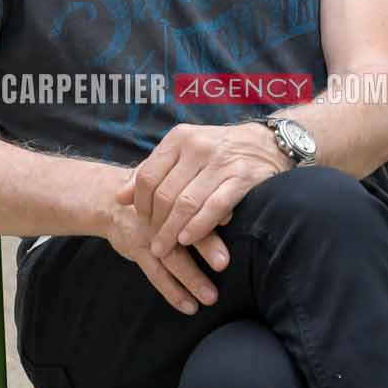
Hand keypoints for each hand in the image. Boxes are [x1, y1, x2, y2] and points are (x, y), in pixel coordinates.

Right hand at [102, 191, 224, 314]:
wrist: (110, 200)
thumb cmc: (155, 195)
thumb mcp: (169, 186)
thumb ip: (197, 197)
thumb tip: (229, 214)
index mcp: (173, 196)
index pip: (192, 201)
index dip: (209, 210)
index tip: (228, 219)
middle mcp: (161, 215)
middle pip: (183, 228)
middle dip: (205, 247)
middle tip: (223, 263)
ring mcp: (147, 233)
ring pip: (170, 257)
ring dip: (190, 278)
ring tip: (210, 297)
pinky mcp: (137, 250)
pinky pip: (156, 274)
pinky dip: (172, 292)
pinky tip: (189, 306)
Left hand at [120, 120, 288, 260]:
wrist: (267, 143)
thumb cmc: (218, 151)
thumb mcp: (183, 152)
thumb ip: (152, 171)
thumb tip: (120, 197)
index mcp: (179, 138)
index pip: (148, 176)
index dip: (140, 204)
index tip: (141, 221)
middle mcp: (198, 147)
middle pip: (165, 193)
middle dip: (155, 223)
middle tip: (153, 243)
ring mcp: (221, 162)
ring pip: (186, 203)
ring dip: (172, 231)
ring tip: (164, 248)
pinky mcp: (242, 178)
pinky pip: (214, 207)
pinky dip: (198, 226)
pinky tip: (187, 239)